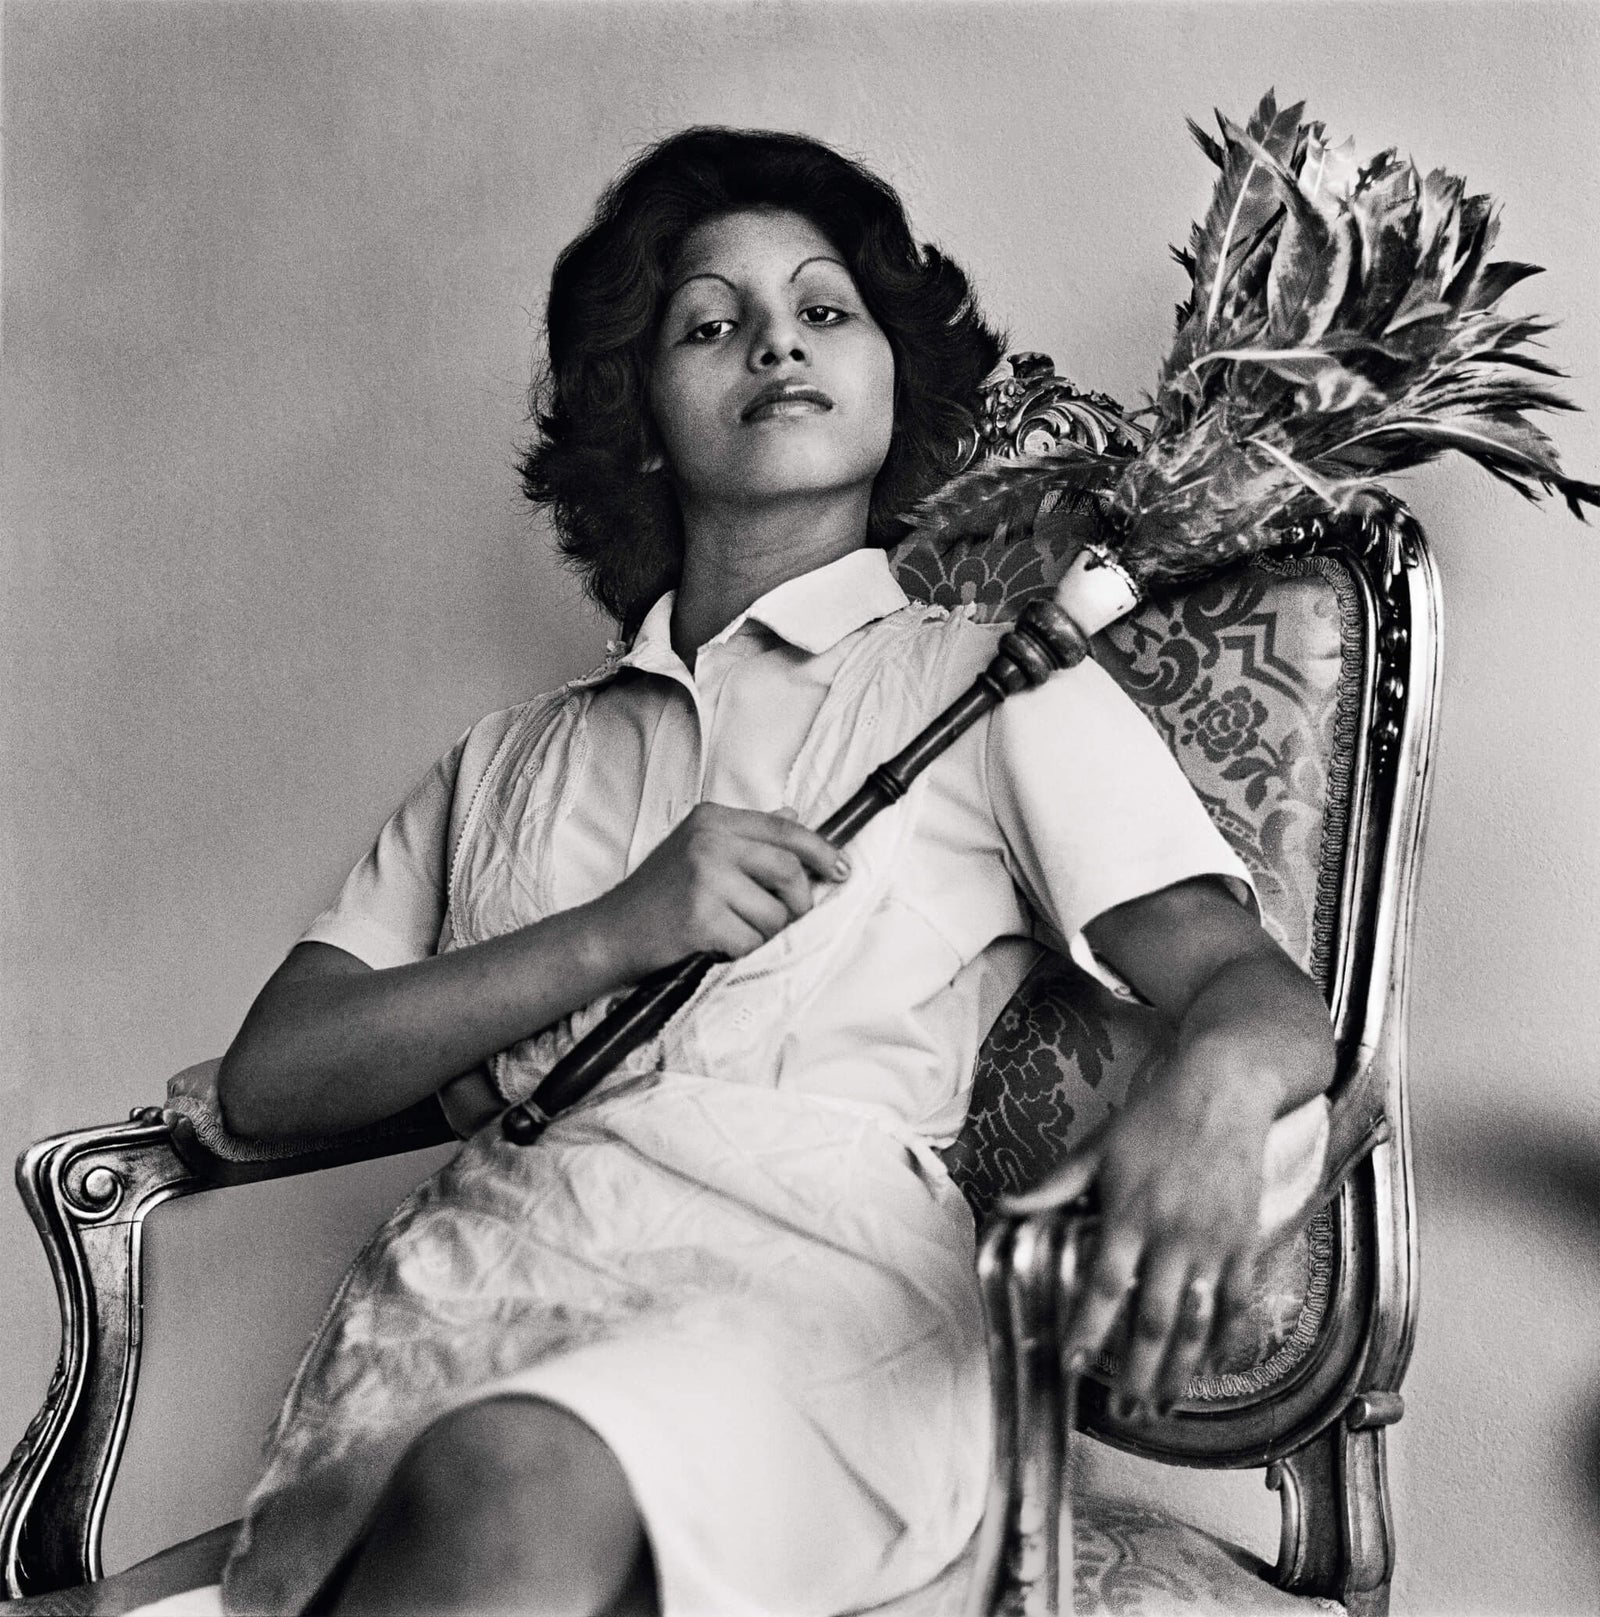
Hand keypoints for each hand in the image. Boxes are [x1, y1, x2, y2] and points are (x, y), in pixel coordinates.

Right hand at [590, 803, 848, 978]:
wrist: (610, 933)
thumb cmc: (659, 895)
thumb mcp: (698, 848)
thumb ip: (747, 835)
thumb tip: (795, 814)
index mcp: (712, 818)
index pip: (785, 830)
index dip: (821, 851)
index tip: (841, 870)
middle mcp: (708, 841)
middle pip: (788, 871)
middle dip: (799, 902)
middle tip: (789, 918)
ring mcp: (703, 878)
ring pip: (775, 914)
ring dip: (764, 933)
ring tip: (732, 930)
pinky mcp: (700, 917)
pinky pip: (752, 941)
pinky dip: (743, 951)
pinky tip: (717, 945)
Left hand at [997, 1057, 1275, 1417]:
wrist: (1223, 1090)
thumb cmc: (1153, 1118)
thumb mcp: (1096, 1147)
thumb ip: (1054, 1186)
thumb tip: (1006, 1207)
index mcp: (1129, 1213)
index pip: (1104, 1284)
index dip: (1088, 1327)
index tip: (1071, 1362)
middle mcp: (1172, 1235)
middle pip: (1153, 1319)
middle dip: (1137, 1371)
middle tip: (1124, 1411)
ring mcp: (1212, 1243)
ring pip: (1196, 1322)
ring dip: (1179, 1370)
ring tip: (1162, 1406)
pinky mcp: (1244, 1243)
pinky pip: (1234, 1304)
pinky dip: (1223, 1341)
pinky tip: (1208, 1367)